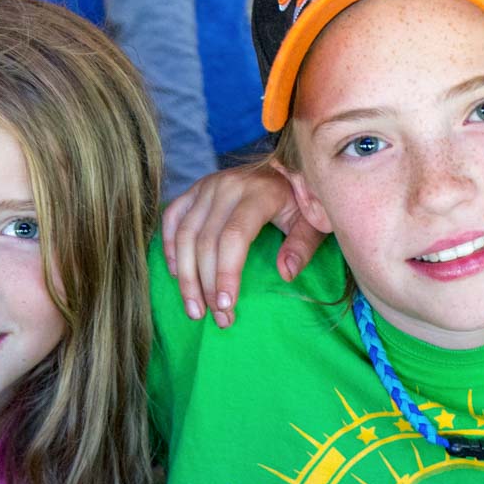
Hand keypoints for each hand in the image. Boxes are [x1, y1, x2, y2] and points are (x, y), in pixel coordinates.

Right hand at [160, 160, 323, 327]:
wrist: (287, 165)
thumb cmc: (302, 198)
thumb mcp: (313, 220)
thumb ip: (302, 246)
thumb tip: (285, 274)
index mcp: (259, 191)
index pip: (233, 237)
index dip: (226, 274)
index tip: (227, 306)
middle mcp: (227, 185)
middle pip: (205, 241)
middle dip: (207, 285)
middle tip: (219, 318)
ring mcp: (207, 186)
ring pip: (184, 235)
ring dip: (186, 277)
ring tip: (195, 309)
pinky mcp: (195, 189)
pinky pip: (173, 218)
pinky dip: (170, 247)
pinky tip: (178, 275)